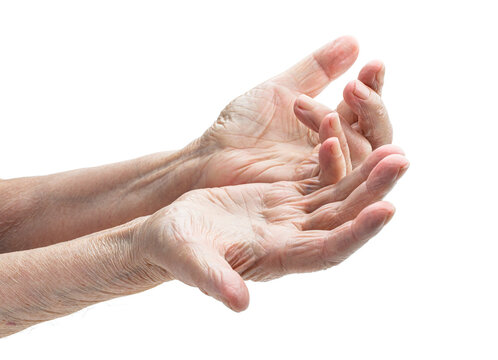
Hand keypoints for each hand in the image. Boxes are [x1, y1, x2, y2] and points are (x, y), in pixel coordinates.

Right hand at [138, 145, 408, 311]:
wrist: (170, 232)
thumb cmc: (173, 248)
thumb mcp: (189, 260)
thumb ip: (214, 279)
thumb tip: (239, 303)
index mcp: (276, 258)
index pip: (328, 250)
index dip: (358, 233)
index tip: (387, 208)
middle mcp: (292, 240)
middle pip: (343, 218)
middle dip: (373, 192)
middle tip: (401, 160)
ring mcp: (290, 217)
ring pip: (336, 196)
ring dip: (363, 174)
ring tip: (391, 148)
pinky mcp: (282, 198)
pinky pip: (315, 179)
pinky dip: (332, 159)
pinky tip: (345, 134)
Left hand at [197, 36, 359, 187]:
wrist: (211, 153)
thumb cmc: (242, 124)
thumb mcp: (282, 89)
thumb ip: (317, 69)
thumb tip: (354, 42)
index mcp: (331, 128)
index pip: (366, 112)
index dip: (374, 88)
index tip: (373, 63)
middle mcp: (333, 153)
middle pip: (376, 138)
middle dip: (373, 109)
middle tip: (356, 86)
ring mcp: (322, 175)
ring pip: (362, 158)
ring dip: (354, 128)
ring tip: (338, 103)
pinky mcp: (308, 196)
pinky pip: (335, 178)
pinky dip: (337, 155)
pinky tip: (329, 134)